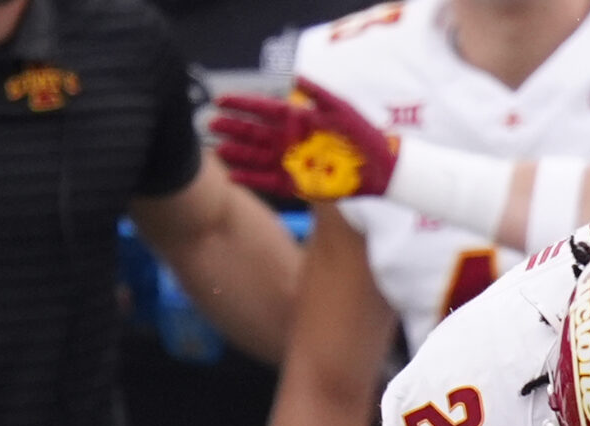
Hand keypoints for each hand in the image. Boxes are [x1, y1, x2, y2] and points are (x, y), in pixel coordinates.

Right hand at [210, 78, 395, 202]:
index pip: (263, 109)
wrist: (379, 166)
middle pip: (254, 133)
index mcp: (297, 118)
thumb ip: (315, 92)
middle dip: (232, 128)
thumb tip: (293, 78)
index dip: (242, 104)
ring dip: (236, 153)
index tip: (221, 100)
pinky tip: (232, 176)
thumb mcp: (339, 106)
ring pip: (256, 157)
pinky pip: (268, 182)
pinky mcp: (296, 184)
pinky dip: (251, 179)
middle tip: (210, 123)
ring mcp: (291, 161)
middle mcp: (289, 139)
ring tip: (216, 149)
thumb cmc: (361, 133)